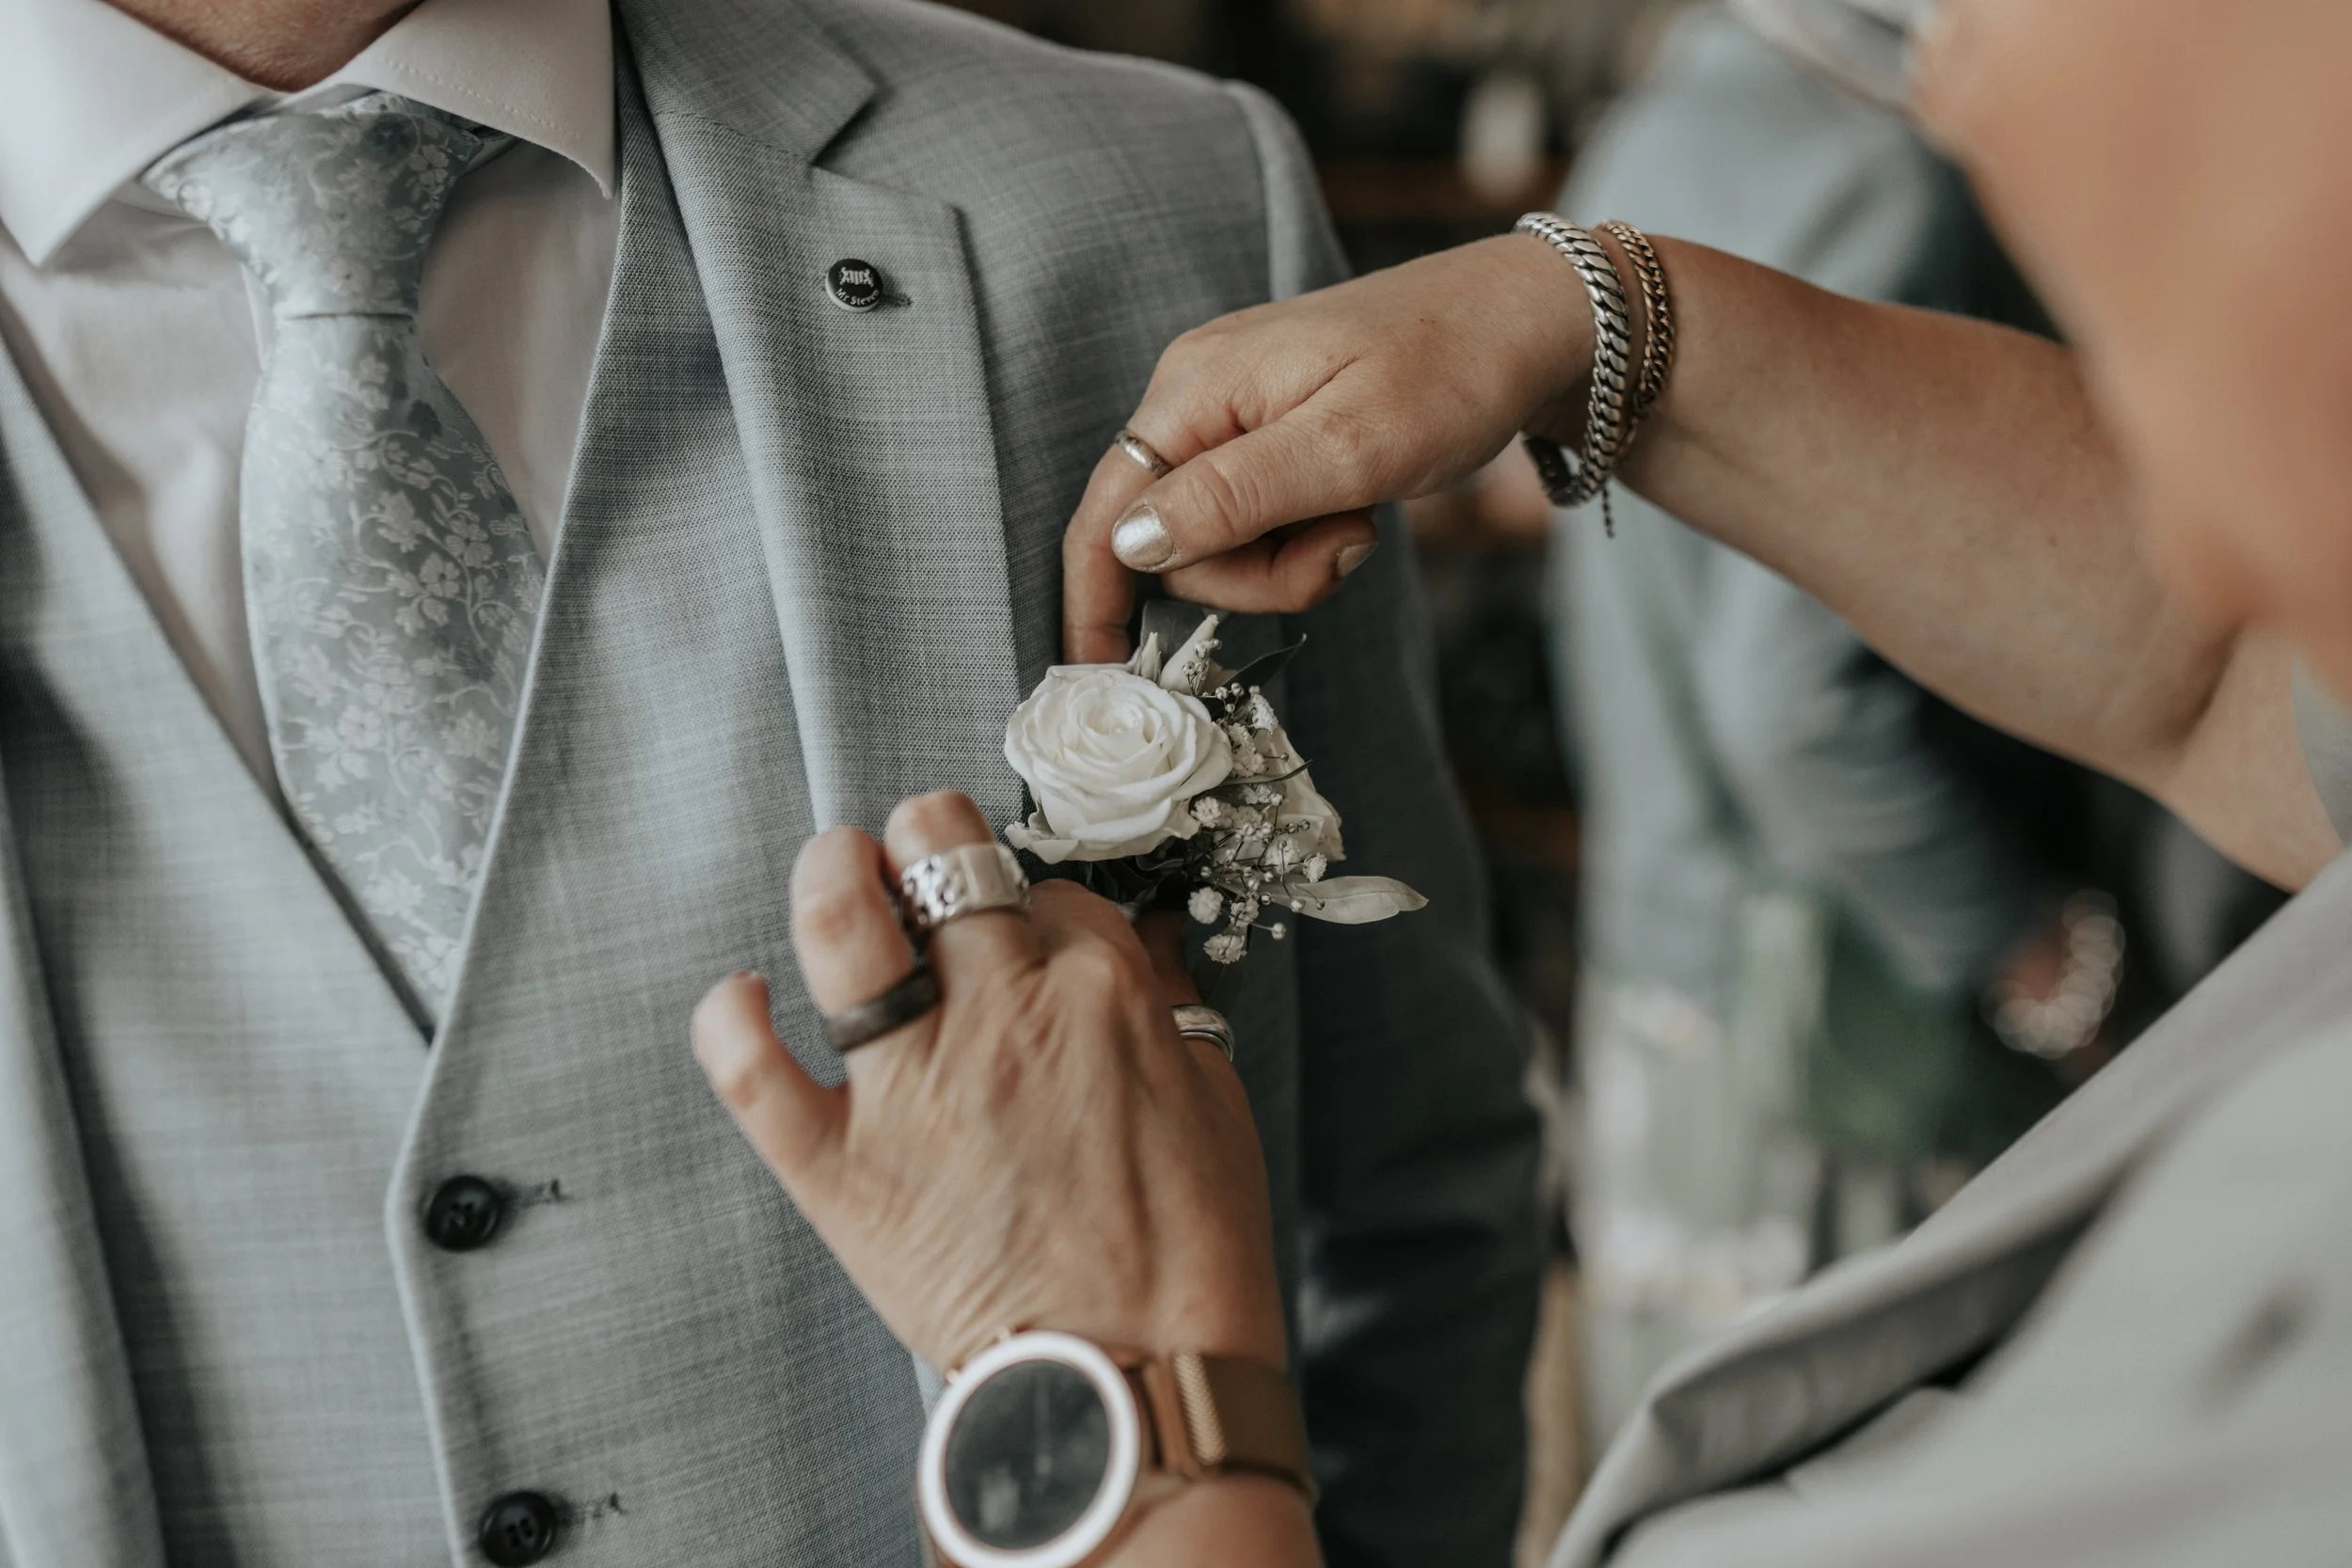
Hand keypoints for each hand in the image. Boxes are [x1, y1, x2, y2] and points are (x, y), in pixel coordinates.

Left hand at [689, 791, 1285, 1374]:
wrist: (1137, 1381)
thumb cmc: (1186, 1260)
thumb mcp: (1213, 1102)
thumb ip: (1165, 1010)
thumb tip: (1138, 949)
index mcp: (1101, 995)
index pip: (1048, 892)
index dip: (1033, 906)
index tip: (1025, 935)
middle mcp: (1003, 1015)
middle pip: (943, 860)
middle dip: (928, 842)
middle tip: (920, 865)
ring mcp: (914, 1087)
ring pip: (843, 925)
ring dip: (831, 875)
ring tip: (836, 872)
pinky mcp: (841, 1167)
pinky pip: (751, 1069)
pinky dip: (730, 1021)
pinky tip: (740, 997)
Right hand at [1062, 232, 1598, 660]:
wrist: (1528, 323)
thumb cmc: (1450, 373)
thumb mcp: (1347, 449)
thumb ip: (1233, 498)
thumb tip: (1129, 545)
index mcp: (1195, 391)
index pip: (1106, 513)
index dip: (1093, 601)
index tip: (1101, 676)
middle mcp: (1195, 397)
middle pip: (1170, 544)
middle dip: (1253, 577)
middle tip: (1343, 549)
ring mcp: (1231, 416)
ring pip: (1220, 543)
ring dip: (1289, 560)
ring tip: (1360, 519)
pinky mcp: (1269, 435)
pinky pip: (1258, 520)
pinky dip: (1305, 538)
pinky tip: (1356, 507)